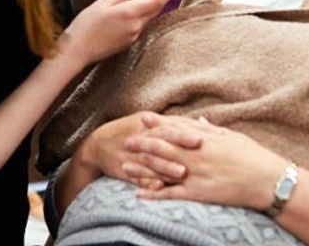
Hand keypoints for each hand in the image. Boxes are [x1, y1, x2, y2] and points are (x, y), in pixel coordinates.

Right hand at [58, 0, 179, 65]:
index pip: (157, 0)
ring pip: (148, 17)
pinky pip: (140, 26)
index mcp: (130, 13)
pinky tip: (127, 14)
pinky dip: (139, 17)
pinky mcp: (130, 42)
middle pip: (155, 9)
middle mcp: (136, 26)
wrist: (78, 50)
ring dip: (148, 7)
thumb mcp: (103, 1)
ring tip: (136, 0)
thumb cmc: (86, 25)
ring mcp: (134, 36)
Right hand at [78, 112, 200, 187]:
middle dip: (180, 140)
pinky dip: (147, 181)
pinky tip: (158, 186)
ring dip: (165, 166)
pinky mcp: (122, 168)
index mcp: (149, 122)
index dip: (192, 127)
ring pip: (150, 159)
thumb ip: (174, 124)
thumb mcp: (148, 122)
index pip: (174, 123)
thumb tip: (202, 123)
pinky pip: (135, 176)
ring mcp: (131, 153)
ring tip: (182, 172)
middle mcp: (140, 135)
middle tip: (199, 144)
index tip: (211, 132)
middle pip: (162, 136)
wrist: (97, 145)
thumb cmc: (130, 132)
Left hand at [122, 117, 286, 210]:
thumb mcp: (232, 137)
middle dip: (143, 143)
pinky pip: (170, 193)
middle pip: (162, 147)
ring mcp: (194, 174)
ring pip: (161, 169)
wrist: (265, 180)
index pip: (175, 128)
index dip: (158, 123)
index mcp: (203, 139)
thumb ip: (212, 130)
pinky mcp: (197, 193)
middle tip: (127, 140)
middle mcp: (195, 155)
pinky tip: (139, 193)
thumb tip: (200, 121)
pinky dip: (154, 193)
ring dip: (141, 167)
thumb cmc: (253, 156)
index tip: (143, 118)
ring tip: (124, 165)